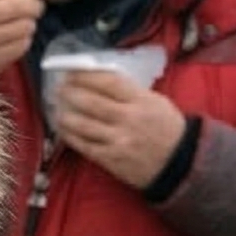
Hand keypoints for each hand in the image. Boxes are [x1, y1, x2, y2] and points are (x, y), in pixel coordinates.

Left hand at [52, 71, 188, 189]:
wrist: (179, 163)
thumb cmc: (167, 128)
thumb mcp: (156, 102)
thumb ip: (130, 92)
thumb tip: (99, 79)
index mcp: (141, 100)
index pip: (108, 82)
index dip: (85, 76)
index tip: (71, 72)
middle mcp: (128, 118)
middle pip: (91, 102)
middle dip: (69, 93)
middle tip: (58, 89)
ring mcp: (117, 140)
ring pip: (82, 124)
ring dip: (64, 114)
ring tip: (56, 108)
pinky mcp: (110, 158)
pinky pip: (83, 145)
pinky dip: (69, 135)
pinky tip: (62, 128)